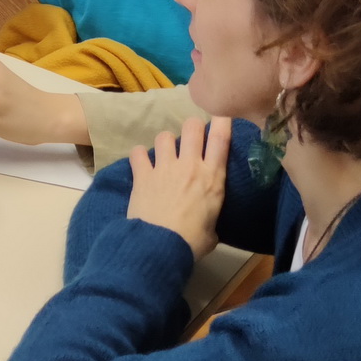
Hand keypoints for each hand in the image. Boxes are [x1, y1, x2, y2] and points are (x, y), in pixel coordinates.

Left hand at [125, 118, 232, 258]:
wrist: (159, 245)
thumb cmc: (191, 242)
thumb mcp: (212, 231)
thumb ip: (210, 220)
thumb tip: (208, 226)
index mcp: (213, 178)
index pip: (221, 139)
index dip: (223, 121)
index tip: (222, 114)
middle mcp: (190, 165)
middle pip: (192, 127)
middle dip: (192, 127)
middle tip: (191, 138)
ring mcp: (165, 167)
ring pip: (165, 136)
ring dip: (165, 142)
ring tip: (164, 153)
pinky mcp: (143, 174)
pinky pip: (138, 153)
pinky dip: (138, 156)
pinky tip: (140, 163)